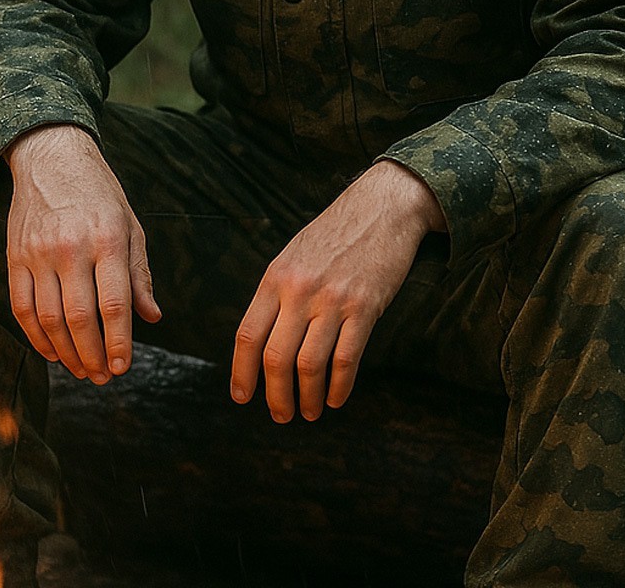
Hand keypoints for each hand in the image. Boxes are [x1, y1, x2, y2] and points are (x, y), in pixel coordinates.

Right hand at [4, 124, 161, 382]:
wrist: (50, 156)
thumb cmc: (100, 194)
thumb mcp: (130, 226)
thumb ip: (139, 274)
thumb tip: (151, 317)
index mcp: (108, 240)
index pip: (113, 303)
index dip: (118, 341)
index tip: (122, 367)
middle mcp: (72, 248)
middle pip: (79, 318)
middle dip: (92, 355)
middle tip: (102, 378)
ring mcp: (39, 253)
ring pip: (49, 318)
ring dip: (65, 352)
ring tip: (81, 370)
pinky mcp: (16, 256)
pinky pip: (22, 306)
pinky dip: (36, 336)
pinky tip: (52, 352)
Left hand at [230, 160, 444, 421]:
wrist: (383, 207)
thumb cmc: (335, 234)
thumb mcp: (293, 256)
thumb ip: (276, 294)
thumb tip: (260, 341)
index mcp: (275, 278)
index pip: (248, 335)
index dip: (241, 372)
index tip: (241, 397)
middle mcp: (299, 290)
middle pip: (276, 357)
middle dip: (275, 395)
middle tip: (280, 415)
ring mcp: (333, 300)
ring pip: (310, 364)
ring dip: (307, 397)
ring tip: (309, 413)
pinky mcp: (365, 308)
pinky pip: (347, 359)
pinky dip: (340, 386)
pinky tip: (336, 399)